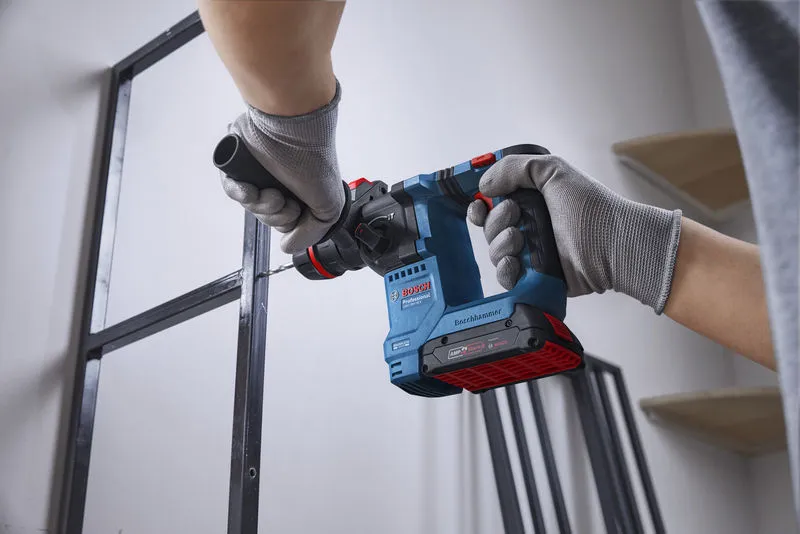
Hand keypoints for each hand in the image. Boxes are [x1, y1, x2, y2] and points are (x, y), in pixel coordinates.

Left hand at [220, 83, 344, 253]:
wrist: (293, 131)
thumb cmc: (314, 161)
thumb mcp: (329, 208)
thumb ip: (312, 233)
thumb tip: (288, 246)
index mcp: (301, 191)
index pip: (287, 222)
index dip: (290, 223)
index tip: (298, 212)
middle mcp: (280, 182)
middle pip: (269, 218)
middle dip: (276, 215)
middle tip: (284, 200)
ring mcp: (259, 175)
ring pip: (250, 207)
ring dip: (261, 205)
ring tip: (270, 190)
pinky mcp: (239, 165)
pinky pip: (232, 190)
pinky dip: (239, 193)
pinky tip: (250, 189)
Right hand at [467, 155, 681, 312]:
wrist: (614, 244)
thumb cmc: (591, 207)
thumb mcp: (553, 171)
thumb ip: (515, 167)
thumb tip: (484, 184)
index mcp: (531, 202)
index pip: (492, 205)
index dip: (480, 206)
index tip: (480, 204)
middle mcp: (529, 227)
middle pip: (489, 228)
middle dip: (495, 222)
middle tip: (516, 217)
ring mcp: (531, 255)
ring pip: (495, 253)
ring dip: (501, 245)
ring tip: (521, 241)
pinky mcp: (535, 279)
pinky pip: (505, 278)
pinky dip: (505, 271)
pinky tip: (516, 263)